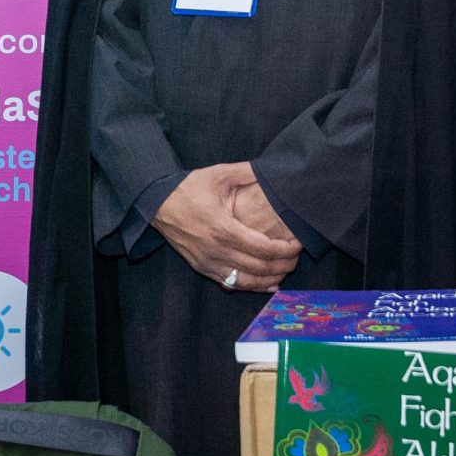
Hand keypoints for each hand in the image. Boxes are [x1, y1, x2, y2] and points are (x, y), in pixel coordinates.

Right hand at [154, 162, 300, 292]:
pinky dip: (253, 287)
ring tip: (286, 270)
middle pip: (260, 268)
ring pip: (248, 281)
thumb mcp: (218, 174)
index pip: (265, 249)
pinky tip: (268, 284)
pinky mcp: (202, 268)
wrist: (157, 204)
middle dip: (284, 265)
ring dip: (271, 279)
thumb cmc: (188, 188)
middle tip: (297, 257)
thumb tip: (273, 169)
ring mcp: (208, 262)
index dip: (286, 250)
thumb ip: (247, 172)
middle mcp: (217, 250)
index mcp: (224, 229)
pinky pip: (232, 284)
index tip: (298, 244)